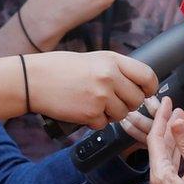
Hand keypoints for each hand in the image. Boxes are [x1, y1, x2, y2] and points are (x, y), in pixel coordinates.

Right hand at [26, 51, 157, 129]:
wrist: (34, 80)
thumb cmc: (62, 68)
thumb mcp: (95, 59)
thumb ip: (117, 69)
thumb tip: (138, 83)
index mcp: (113, 60)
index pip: (147, 76)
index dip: (149, 87)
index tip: (145, 92)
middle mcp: (110, 77)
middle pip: (137, 99)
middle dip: (128, 103)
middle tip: (114, 101)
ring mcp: (101, 96)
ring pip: (122, 114)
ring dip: (112, 114)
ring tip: (96, 104)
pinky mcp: (90, 113)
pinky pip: (104, 124)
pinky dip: (96, 122)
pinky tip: (84, 111)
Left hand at [148, 97, 183, 183]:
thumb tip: (177, 121)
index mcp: (161, 177)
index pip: (155, 139)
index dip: (162, 118)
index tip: (168, 102)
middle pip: (157, 148)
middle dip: (165, 127)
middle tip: (173, 108)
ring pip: (162, 159)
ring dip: (169, 141)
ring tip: (177, 123)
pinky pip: (167, 170)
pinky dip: (173, 156)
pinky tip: (180, 149)